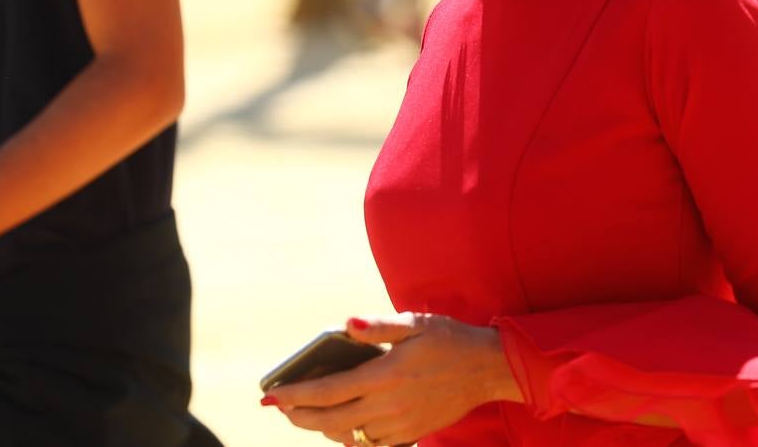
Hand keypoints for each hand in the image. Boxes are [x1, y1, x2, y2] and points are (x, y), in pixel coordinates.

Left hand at [264, 312, 521, 444]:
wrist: (486, 368)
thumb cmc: (449, 339)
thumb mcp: (414, 322)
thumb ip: (377, 325)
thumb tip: (345, 324)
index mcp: (384, 375)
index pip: (327, 391)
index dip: (294, 395)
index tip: (270, 395)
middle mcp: (387, 405)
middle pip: (330, 420)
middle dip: (299, 416)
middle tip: (280, 407)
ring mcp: (399, 425)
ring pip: (348, 436)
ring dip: (324, 426)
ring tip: (309, 413)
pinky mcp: (410, 434)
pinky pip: (371, 444)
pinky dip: (351, 436)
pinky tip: (344, 423)